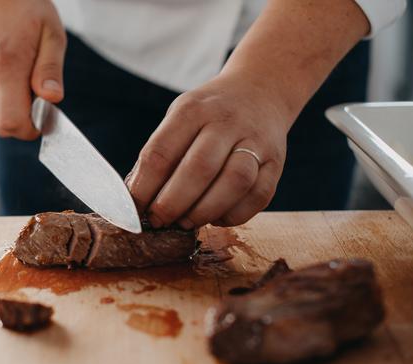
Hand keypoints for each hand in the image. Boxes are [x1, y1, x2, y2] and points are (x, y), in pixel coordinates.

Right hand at [0, 0, 65, 138]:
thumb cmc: (24, 9)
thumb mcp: (51, 34)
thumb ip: (51, 70)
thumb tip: (53, 98)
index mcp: (5, 64)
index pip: (12, 121)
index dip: (29, 128)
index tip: (41, 119)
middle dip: (19, 123)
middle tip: (31, 102)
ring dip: (2, 114)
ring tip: (14, 89)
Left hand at [125, 74, 288, 228]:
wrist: (261, 92)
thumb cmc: (209, 114)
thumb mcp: (179, 118)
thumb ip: (160, 155)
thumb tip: (137, 199)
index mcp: (193, 110)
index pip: (161, 152)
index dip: (144, 187)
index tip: (135, 210)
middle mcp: (227, 122)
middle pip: (199, 168)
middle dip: (173, 203)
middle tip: (159, 220)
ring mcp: (256, 142)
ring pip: (234, 183)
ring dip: (205, 211)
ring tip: (186, 222)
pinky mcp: (276, 163)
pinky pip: (258, 196)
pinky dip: (234, 215)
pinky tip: (216, 217)